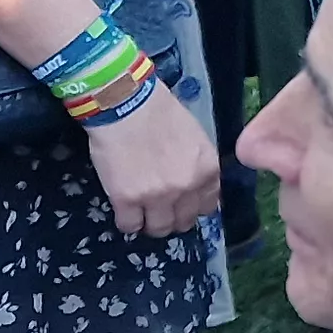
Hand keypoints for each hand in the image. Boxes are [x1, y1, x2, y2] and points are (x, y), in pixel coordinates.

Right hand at [82, 83, 219, 239]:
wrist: (127, 103)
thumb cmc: (161, 113)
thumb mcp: (195, 139)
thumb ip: (198, 166)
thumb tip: (194, 186)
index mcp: (208, 171)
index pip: (208, 206)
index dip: (192, 206)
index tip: (182, 204)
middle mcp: (187, 188)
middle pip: (184, 222)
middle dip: (172, 218)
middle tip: (160, 210)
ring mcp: (157, 196)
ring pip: (158, 229)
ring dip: (150, 223)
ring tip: (142, 213)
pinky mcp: (127, 200)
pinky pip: (129, 226)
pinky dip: (127, 222)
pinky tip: (125, 210)